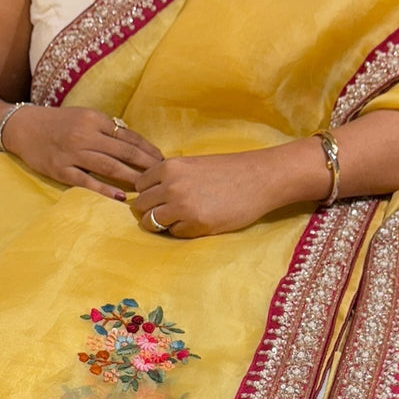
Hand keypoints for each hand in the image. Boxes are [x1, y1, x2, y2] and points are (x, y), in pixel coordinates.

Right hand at [5, 107, 161, 201]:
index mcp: (95, 120)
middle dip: (147, 165)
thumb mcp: (85, 117)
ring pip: (110, 167)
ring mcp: (73, 153)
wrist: (24, 127)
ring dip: (132, 177)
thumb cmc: (58, 123)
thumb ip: (107, 129)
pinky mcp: (61, 170)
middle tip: (163, 176)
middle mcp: (86, 135)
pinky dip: (104, 190)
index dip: (148, 149)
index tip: (163, 160)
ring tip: (148, 187)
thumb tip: (135, 144)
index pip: (129, 136)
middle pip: (124, 152)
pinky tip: (120, 197)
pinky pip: (87, 182)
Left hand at [133, 152, 282, 237]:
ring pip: (152, 223)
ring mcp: (182, 207)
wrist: (258, 179)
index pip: (140, 186)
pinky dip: (181, 231)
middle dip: (150, 211)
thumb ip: (170, 177)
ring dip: (161, 224)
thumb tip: (150, 194)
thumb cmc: (228, 170)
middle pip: (141, 206)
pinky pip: (174, 233)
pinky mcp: (196, 224)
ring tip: (178, 220)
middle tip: (165, 213)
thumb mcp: (192, 164)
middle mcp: (171, 186)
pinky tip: (196, 222)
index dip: (148, 194)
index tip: (157, 198)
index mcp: (169, 167)